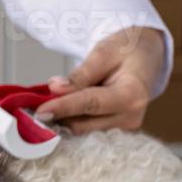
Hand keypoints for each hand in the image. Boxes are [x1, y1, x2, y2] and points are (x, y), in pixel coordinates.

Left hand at [35, 27, 165, 134]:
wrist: (143, 56)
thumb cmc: (125, 50)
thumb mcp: (103, 52)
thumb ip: (80, 74)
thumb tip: (56, 88)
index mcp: (132, 94)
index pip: (91, 104)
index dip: (63, 107)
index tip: (40, 110)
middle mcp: (131, 117)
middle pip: (84, 123)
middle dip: (59, 113)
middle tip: (37, 101)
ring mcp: (125, 127)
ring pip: (82, 129)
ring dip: (64, 117)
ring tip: (52, 99)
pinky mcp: (116, 131)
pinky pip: (87, 129)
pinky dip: (72, 118)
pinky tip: (63, 106)